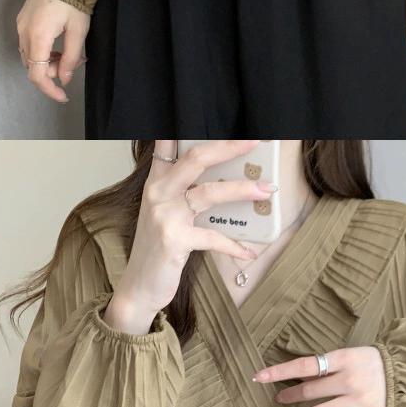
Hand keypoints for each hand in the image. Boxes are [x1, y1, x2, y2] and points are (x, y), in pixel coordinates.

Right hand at [16, 0, 89, 104]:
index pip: (37, 75)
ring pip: (31, 57)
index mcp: (38, 38)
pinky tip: (58, 43)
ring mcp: (21, 26)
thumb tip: (65, 79)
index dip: (50, 90)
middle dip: (54, 72)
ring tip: (68, 52)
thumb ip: (71, 58)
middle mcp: (24, 34)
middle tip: (75, 62)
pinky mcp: (22, 20)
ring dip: (49, 61)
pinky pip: (29, 45)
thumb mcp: (78, 31)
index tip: (63, 96)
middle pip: (34, 67)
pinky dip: (43, 51)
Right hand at [105, 142, 268, 333]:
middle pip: (195, 158)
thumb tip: (226, 181)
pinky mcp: (174, 240)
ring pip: (209, 192)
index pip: (167, 145)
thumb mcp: (165, 215)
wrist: (139, 287)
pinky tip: (249, 251)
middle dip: (228, 147)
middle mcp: (158, 193)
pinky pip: (213, 237)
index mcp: (156, 183)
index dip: (185, 127)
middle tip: (255, 141)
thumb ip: (185, 194)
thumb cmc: (157, 250)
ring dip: (242, 189)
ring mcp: (165, 215)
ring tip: (266, 190)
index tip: (215, 119)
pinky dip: (234, 245)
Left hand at [254, 343, 386, 406]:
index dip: (279, 371)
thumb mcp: (349, 356)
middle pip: (310, 391)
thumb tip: (298, 379)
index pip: (305, 365)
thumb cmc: (370, 363)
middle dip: (289, 397)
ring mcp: (359, 401)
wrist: (405, 376)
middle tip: (278, 401)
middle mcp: (350, 380)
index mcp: (344, 359)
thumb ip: (326, 367)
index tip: (259, 377)